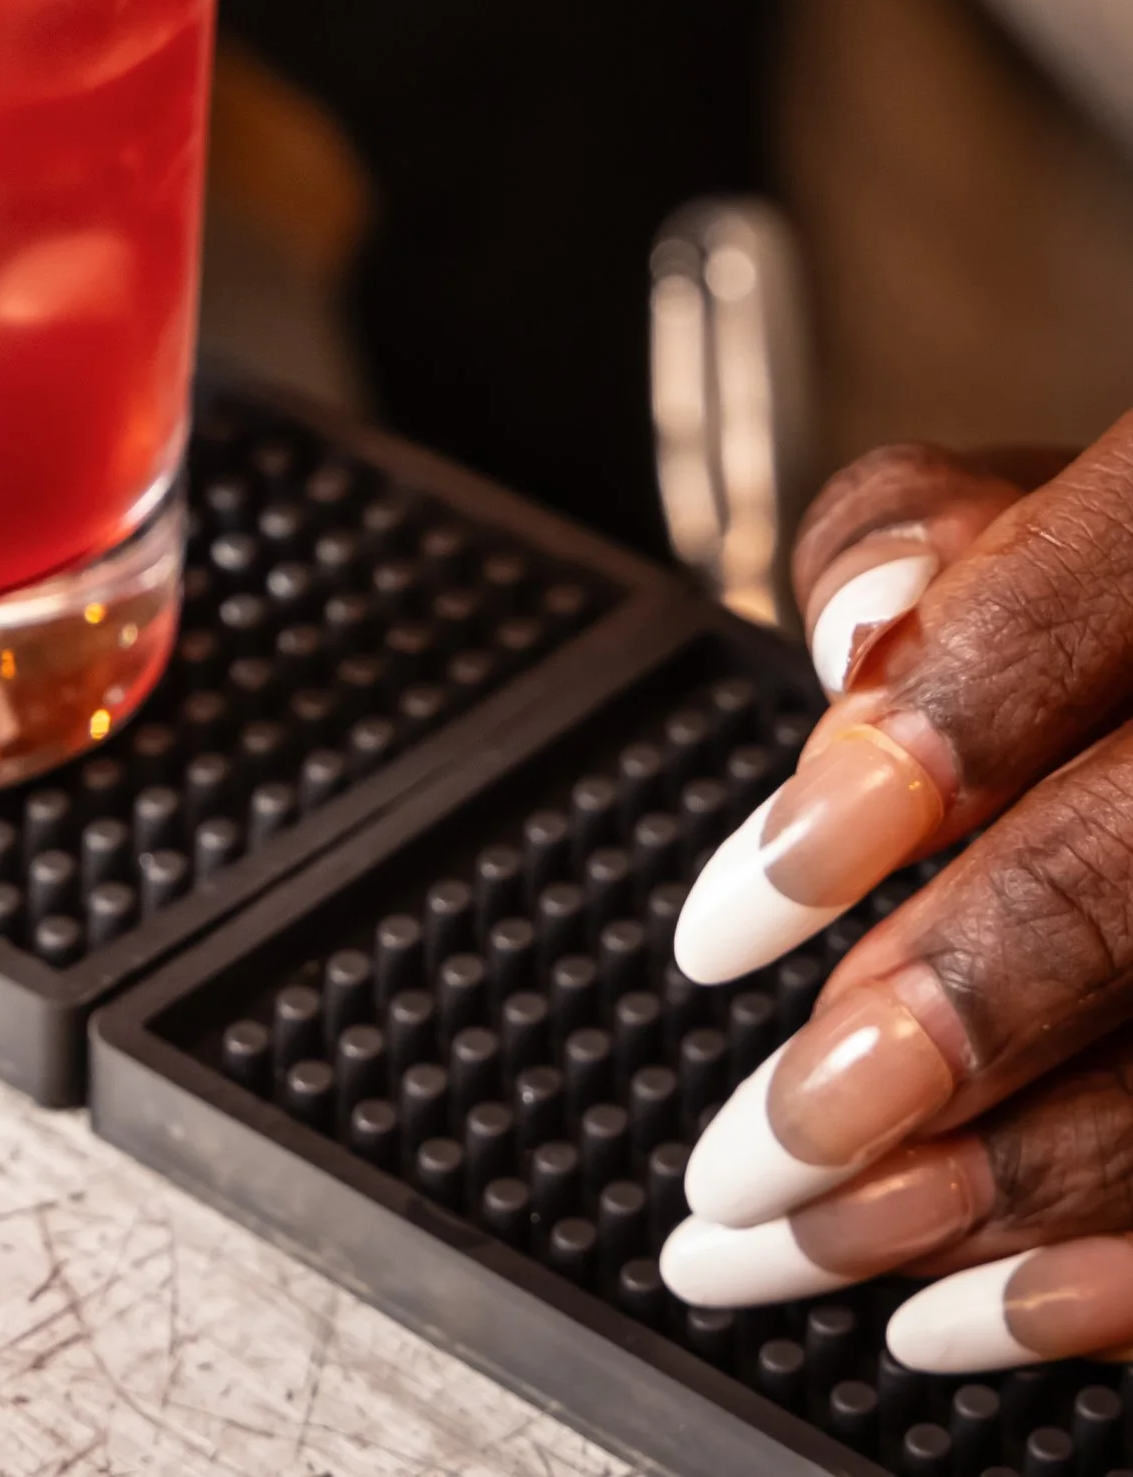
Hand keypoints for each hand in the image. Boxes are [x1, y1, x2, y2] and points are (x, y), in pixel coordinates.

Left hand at [660, 425, 1132, 1373]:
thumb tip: (859, 638)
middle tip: (761, 1142)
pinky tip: (970, 1313)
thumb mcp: (1018, 512)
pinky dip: (1118, 1275)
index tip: (733, 920)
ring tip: (813, 1238)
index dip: (911, 762)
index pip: (1077, 607)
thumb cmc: (1113, 598)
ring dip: (1010, 1184)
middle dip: (951, 1017)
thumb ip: (917, 538)